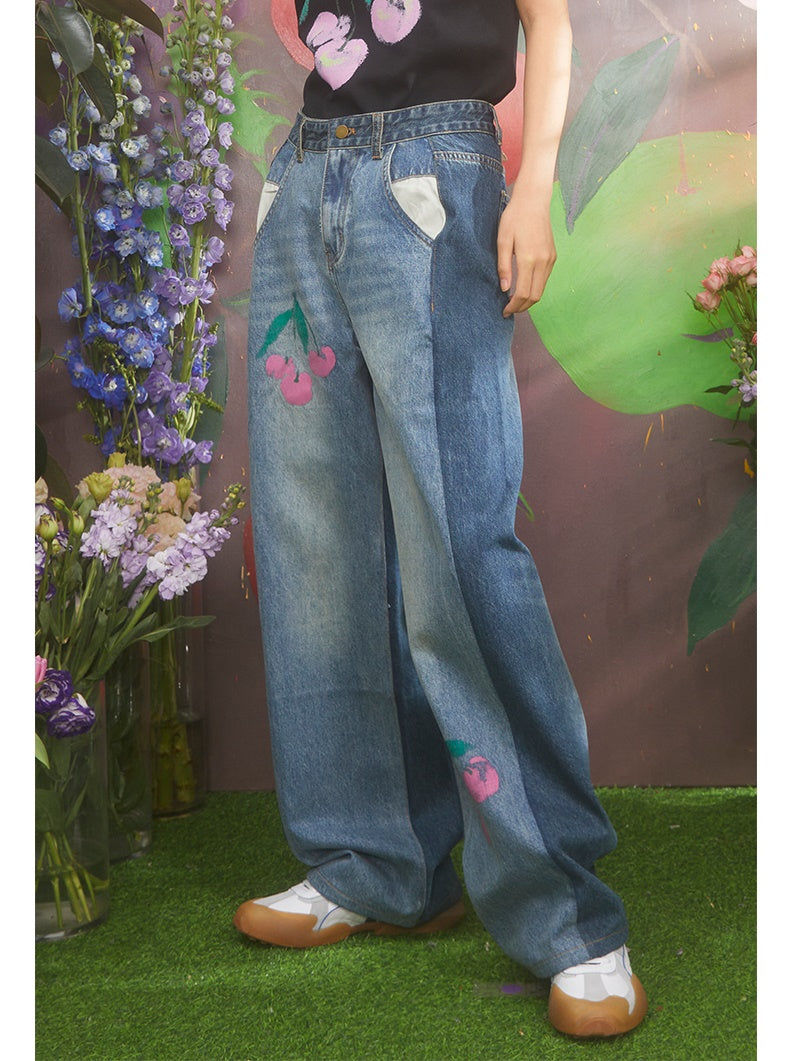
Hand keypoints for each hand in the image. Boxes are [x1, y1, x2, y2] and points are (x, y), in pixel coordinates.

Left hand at [497, 192, 556, 316]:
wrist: (534, 201)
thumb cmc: (514, 218)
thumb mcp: (503, 241)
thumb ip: (504, 266)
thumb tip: (504, 289)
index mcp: (529, 259)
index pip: (523, 293)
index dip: (513, 306)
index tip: (504, 311)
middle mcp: (543, 262)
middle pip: (534, 296)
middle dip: (522, 307)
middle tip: (509, 310)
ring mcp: (550, 260)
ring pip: (541, 290)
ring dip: (529, 300)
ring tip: (515, 301)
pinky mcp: (553, 256)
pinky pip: (544, 279)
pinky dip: (534, 288)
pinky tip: (523, 287)